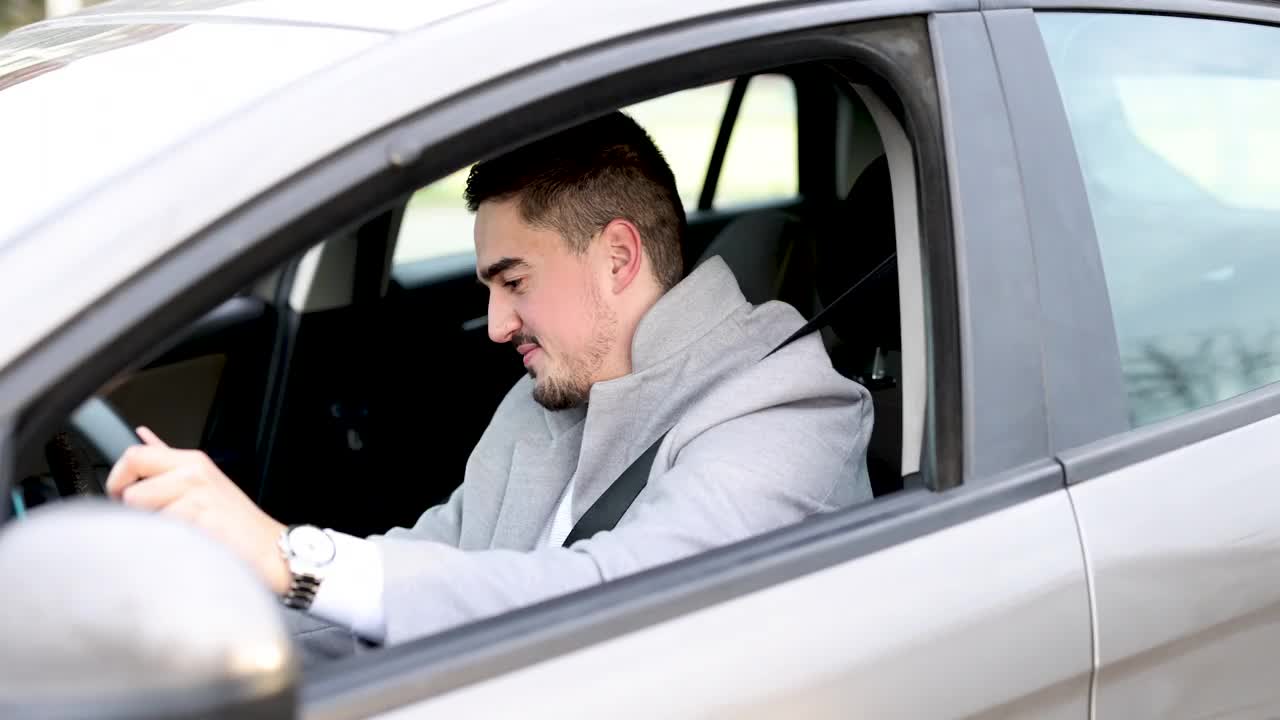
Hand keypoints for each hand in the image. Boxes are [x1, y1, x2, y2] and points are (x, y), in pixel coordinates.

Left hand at [105, 427, 289, 595]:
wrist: (267, 546)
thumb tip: (142, 436)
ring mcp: (197, 497)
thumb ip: (168, 460)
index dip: (117, 478)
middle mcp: (193, 473)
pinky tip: (187, 544)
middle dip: (133, 512)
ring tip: (178, 533)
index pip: (134, 455)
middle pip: (131, 491)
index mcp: (191, 461)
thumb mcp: (202, 481)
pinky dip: (166, 545)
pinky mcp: (199, 521)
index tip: (119, 495)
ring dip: (152, 531)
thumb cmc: (233, 520)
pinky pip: (160, 535)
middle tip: (149, 519)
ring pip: (143, 517)